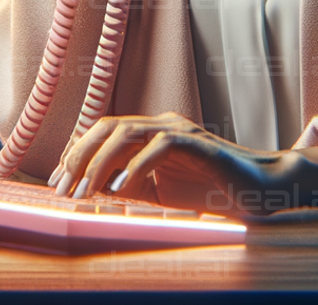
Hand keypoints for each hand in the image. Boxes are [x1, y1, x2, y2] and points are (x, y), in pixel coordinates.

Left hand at [48, 112, 299, 216]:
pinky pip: (162, 146)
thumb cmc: (211, 192)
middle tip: (63, 188)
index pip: (104, 131)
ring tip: (86, 190)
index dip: (77, 152)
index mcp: (152, 132)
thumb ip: (132, 185)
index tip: (56, 181)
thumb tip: (92, 189)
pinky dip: (137, 165)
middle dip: (80, 155)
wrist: (261, 191)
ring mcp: (181, 131)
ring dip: (100, 161)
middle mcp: (163, 125)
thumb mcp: (161, 192)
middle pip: (109, 126)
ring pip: (129, 131)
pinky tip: (121, 187)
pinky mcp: (199, 145)